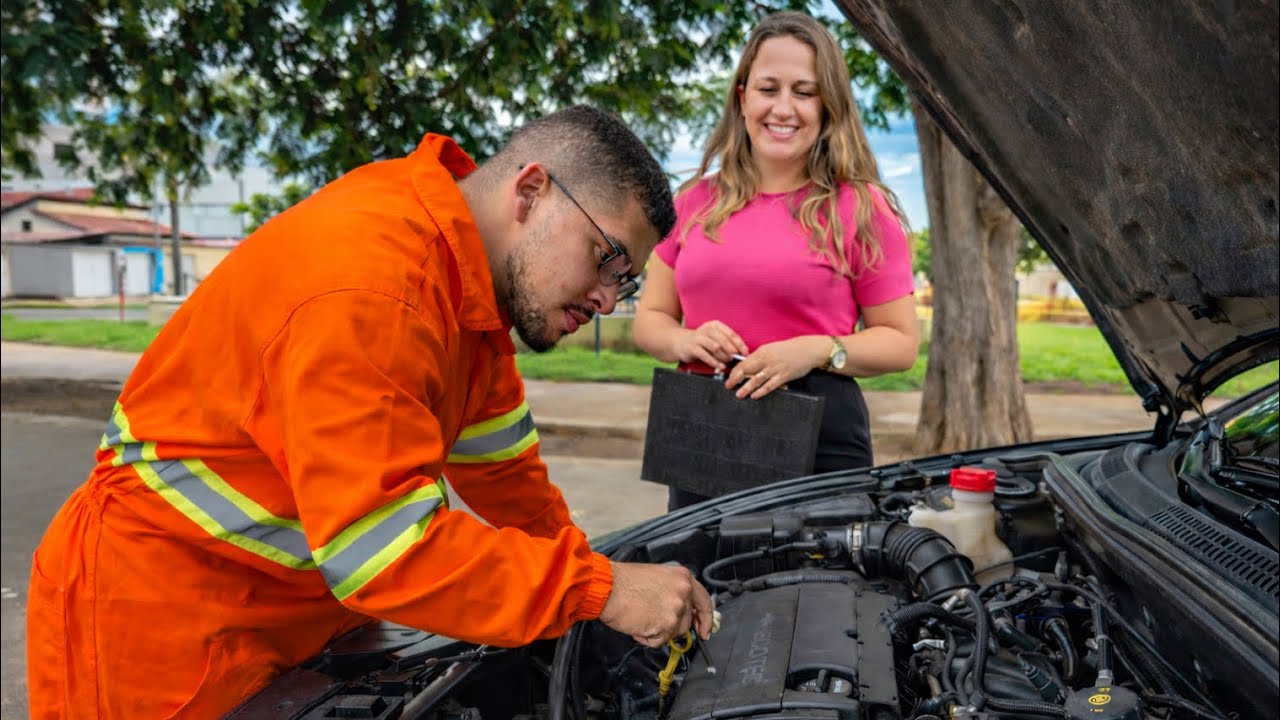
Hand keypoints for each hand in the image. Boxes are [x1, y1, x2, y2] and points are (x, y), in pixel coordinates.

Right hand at [598, 562, 714, 647]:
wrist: (607, 587)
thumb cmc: (624, 581)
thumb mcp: (658, 577)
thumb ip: (674, 591)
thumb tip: (681, 610)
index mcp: (683, 578)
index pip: (704, 601)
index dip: (705, 618)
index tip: (704, 630)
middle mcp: (683, 593)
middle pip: (687, 621)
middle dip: (673, 625)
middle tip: (654, 620)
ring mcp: (676, 610)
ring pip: (674, 633)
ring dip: (659, 630)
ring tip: (641, 616)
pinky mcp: (665, 626)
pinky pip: (659, 641)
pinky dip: (647, 638)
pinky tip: (637, 623)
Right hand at [672, 321, 748, 370]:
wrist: (681, 343)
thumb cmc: (702, 342)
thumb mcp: (714, 339)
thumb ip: (727, 343)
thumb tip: (743, 353)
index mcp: (715, 325)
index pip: (731, 334)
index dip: (740, 344)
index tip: (745, 353)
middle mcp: (707, 329)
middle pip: (724, 340)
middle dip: (732, 351)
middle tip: (736, 359)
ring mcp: (699, 338)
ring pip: (716, 347)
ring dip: (724, 356)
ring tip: (727, 362)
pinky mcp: (692, 348)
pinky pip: (706, 355)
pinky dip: (715, 362)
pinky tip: (720, 366)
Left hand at [725, 336, 828, 398]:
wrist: (807, 350)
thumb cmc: (788, 350)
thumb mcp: (771, 349)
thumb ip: (759, 357)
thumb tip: (747, 365)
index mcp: (762, 352)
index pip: (744, 362)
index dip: (735, 371)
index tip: (729, 377)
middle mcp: (767, 360)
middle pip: (747, 370)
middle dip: (736, 379)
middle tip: (728, 386)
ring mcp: (775, 368)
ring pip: (757, 379)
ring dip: (747, 388)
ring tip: (739, 394)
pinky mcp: (784, 376)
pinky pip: (770, 385)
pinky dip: (762, 391)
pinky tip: (755, 396)